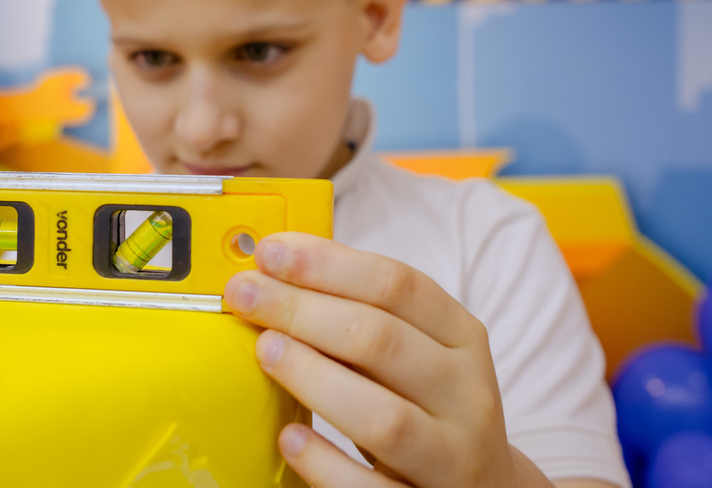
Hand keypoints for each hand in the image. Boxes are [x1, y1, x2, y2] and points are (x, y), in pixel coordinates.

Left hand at [224, 232, 529, 487]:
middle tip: (246, 295)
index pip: (399, 285)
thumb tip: (276, 271)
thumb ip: (360, 314)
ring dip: (314, 378)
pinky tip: (289, 437)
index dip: (328, 264)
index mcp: (463, 339)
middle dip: (303, 310)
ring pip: (384, 417)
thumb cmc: (425, 405)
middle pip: (382, 341)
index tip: (271, 251)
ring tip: (265, 351)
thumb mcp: (416, 350)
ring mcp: (451, 457)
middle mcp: (465, 395)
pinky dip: (326, 461)